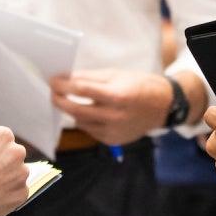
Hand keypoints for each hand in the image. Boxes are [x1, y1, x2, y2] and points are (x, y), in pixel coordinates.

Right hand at [0, 126, 28, 215]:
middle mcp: (17, 152)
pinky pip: (16, 190)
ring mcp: (22, 173)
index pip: (4, 137)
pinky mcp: (23, 192)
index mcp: (3, 136)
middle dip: (3, 161)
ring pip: (16, 173)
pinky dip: (7, 194)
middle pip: (13, 154)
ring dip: (5, 178)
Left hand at [50, 69, 171, 144]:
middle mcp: (114, 116)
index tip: (53, 81)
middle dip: (60, 101)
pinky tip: (90, 112)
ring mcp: (113, 131)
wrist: (162, 106)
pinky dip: (85, 120)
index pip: (81, 90)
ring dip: (72, 111)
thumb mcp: (116, 75)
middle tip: (53, 93)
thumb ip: (90, 78)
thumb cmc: (140, 86)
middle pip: (76, 110)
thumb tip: (66, 78)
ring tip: (72, 100)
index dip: (63, 85)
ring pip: (80, 122)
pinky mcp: (113, 140)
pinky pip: (90, 130)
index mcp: (116, 96)